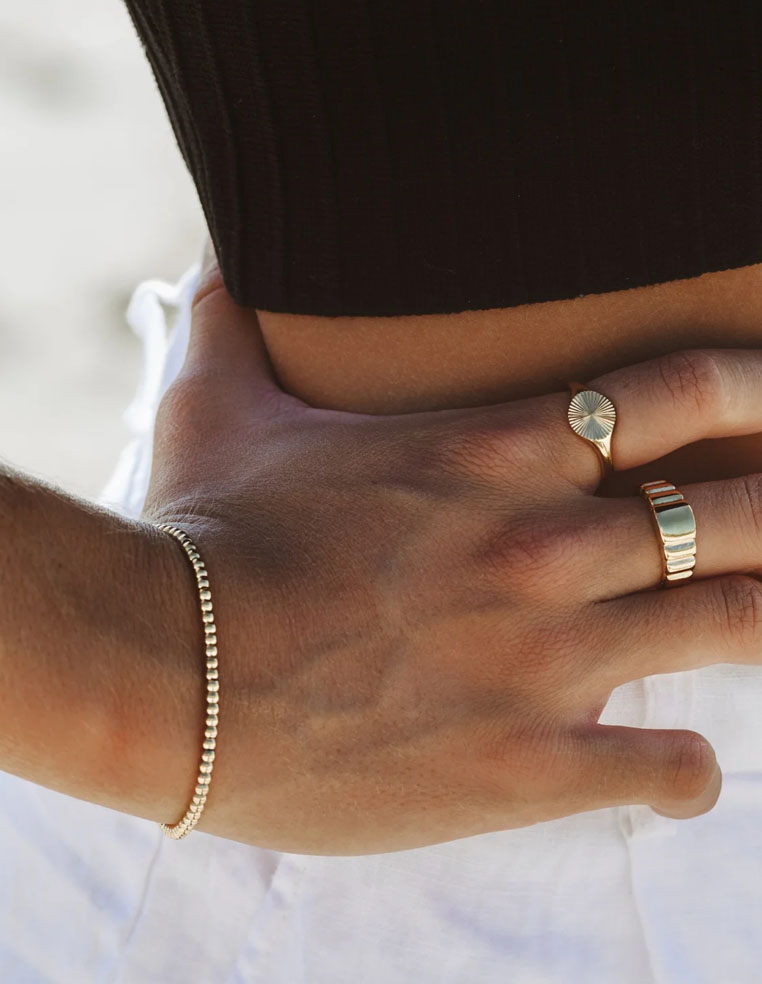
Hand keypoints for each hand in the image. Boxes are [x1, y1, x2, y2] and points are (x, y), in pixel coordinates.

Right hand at [142, 252, 761, 853]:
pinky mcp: (528, 765)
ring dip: (760, 621)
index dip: (757, 389)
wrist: (166, 675)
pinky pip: (668, 768)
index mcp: (499, 455)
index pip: (688, 391)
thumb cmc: (196, 538)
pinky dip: (688, 777)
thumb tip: (209, 247)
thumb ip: (227, 316)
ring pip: (734, 624)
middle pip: (738, 513)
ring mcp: (550, 660)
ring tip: (756, 624)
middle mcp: (549, 547)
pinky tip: (677, 780)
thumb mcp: (213, 405)